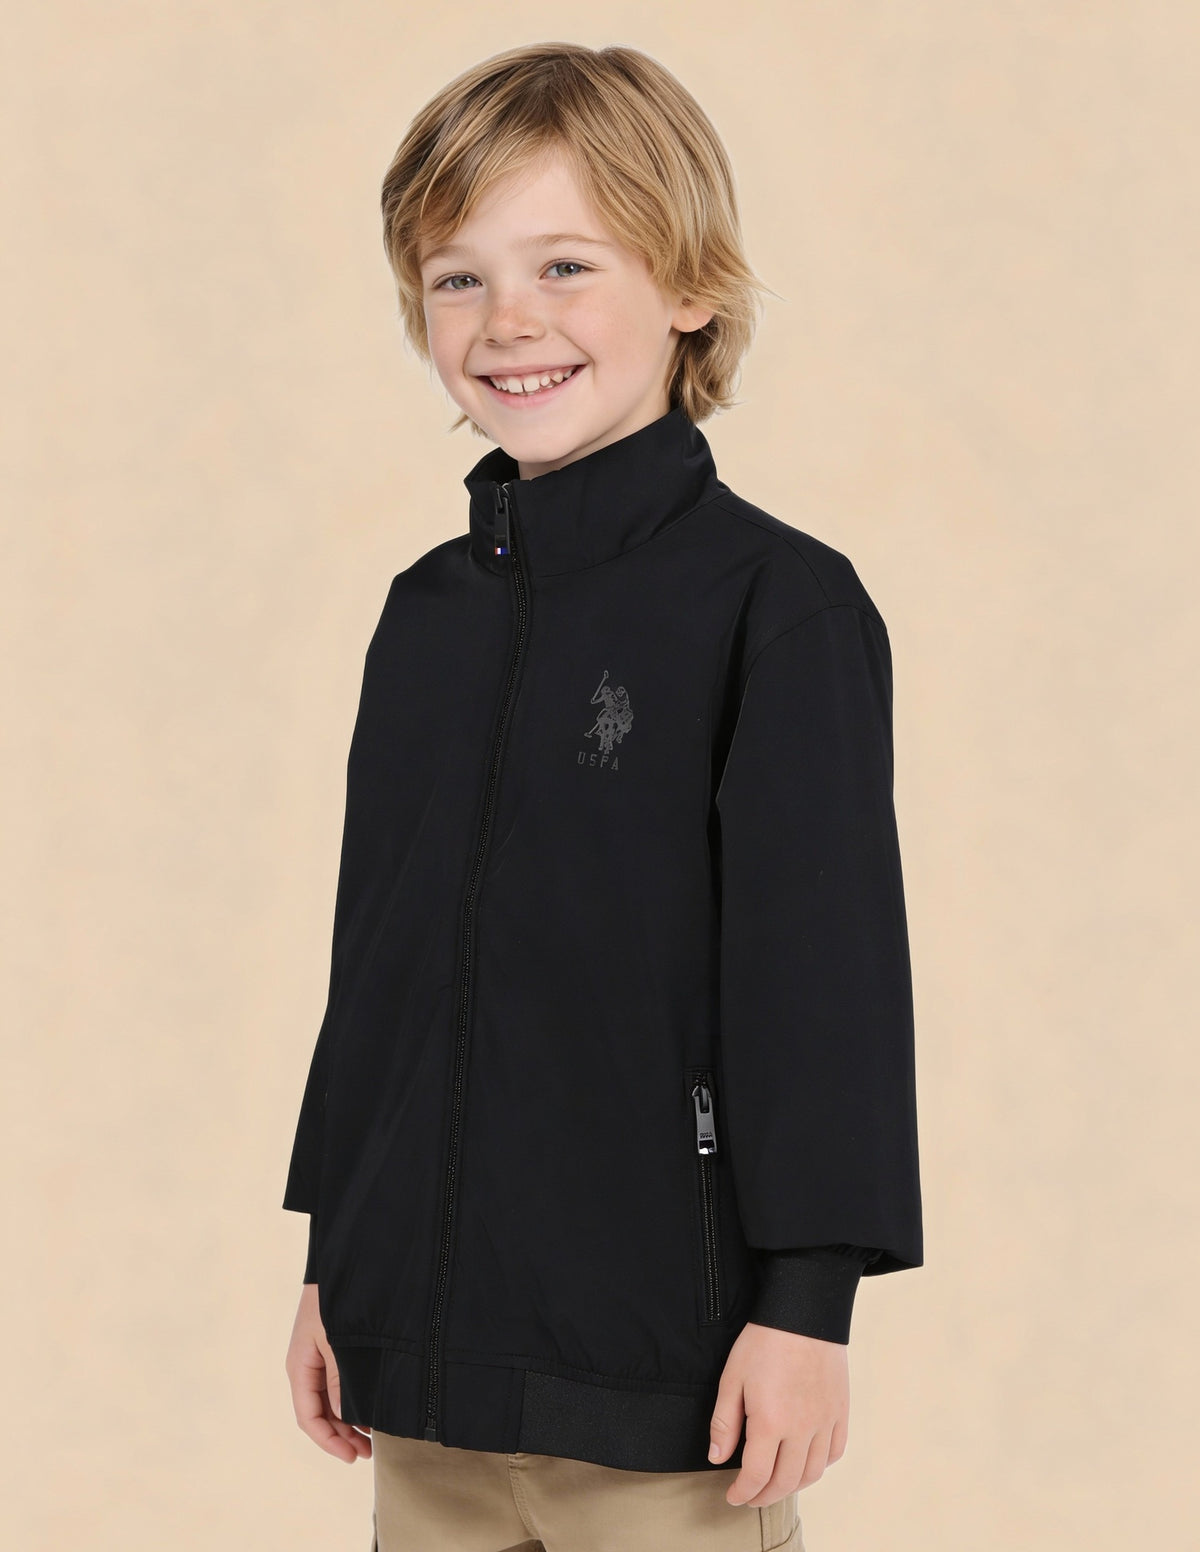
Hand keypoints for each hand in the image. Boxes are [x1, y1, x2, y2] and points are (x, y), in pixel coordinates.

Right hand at [285, 1284, 372, 1462]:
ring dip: (348, 1423)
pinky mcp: (331, 1352)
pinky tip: (369, 1414)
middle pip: (320, 1414)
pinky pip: (338, 1387)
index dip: (328, 1440)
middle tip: (368, 1453)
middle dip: (341, 1436)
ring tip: (371, 1441)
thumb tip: (345, 1416)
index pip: (309, 1417)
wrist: (338, 1264)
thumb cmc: (334, 1300)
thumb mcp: (336, 1341)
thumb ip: (340, 1378)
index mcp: (299, 1367)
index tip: (350, 1456)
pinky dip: (352, 1403)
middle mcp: (306, 1368)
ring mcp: (318, 1360)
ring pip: (330, 1403)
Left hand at [707, 1322, 848, 1506]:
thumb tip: (717, 1458)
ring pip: (813, 1473)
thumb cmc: (763, 1341)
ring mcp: (825, 1422)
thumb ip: (724, 1422)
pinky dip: (819, 1465)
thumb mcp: (732, 1378)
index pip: (757, 1475)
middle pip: (786, 1482)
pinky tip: (806, 1461)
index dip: (743, 1493)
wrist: (804, 1312)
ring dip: (793, 1486)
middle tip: (751, 1496)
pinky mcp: (840, 1411)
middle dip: (765, 1496)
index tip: (733, 1497)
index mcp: (771, 1423)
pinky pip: (834, 1452)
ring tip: (776, 1483)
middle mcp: (802, 1430)